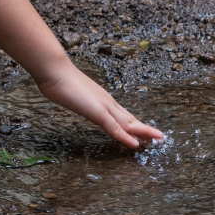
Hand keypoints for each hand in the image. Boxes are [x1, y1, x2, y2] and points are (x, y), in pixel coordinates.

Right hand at [35, 59, 163, 148]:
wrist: (55, 70)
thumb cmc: (60, 81)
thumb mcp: (72, 94)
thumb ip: (79, 99)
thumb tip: (80, 102)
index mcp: (102, 99)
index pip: (122, 114)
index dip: (134, 123)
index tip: (144, 130)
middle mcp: (107, 102)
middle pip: (130, 118)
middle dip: (145, 129)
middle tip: (159, 136)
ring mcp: (104, 106)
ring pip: (128, 122)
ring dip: (143, 132)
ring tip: (157, 139)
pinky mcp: (98, 111)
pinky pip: (114, 128)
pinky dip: (126, 137)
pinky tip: (135, 144)